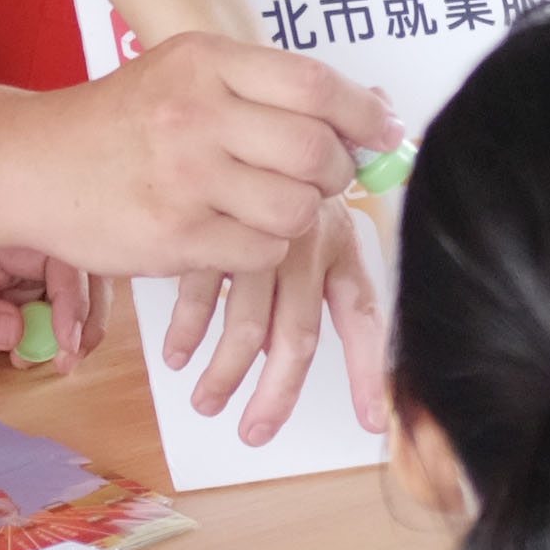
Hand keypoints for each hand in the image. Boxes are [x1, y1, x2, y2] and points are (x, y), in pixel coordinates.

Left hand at [0, 256, 97, 365]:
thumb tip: (16, 330)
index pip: (52, 247)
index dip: (72, 294)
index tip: (64, 340)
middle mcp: (8, 237)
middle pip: (76, 261)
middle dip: (85, 312)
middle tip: (67, 358)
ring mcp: (14, 259)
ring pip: (73, 281)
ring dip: (77, 322)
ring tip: (54, 359)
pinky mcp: (15, 281)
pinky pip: (54, 298)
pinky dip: (60, 326)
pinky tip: (45, 351)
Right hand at [27, 37, 386, 281]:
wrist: (30, 164)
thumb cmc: (119, 119)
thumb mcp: (184, 73)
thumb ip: (266, 86)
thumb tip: (370, 107)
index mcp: (205, 62)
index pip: (314, 83)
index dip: (362, 112)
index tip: (383, 130)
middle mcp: (195, 114)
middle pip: (314, 149)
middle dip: (336, 170)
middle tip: (325, 175)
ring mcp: (184, 179)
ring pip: (296, 208)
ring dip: (301, 213)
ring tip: (276, 203)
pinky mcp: (174, 236)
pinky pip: (261, 251)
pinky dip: (265, 246)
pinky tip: (239, 230)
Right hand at [157, 195, 390, 443]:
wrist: (249, 116)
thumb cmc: (287, 184)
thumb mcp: (320, 224)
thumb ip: (326, 285)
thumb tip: (301, 351)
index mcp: (340, 245)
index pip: (361, 316)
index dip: (367, 372)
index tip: (371, 420)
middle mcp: (305, 243)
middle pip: (296, 335)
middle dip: (275, 394)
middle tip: (256, 432)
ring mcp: (259, 235)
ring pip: (244, 324)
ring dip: (224, 373)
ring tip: (208, 404)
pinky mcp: (215, 224)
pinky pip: (199, 291)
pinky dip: (186, 330)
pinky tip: (179, 355)